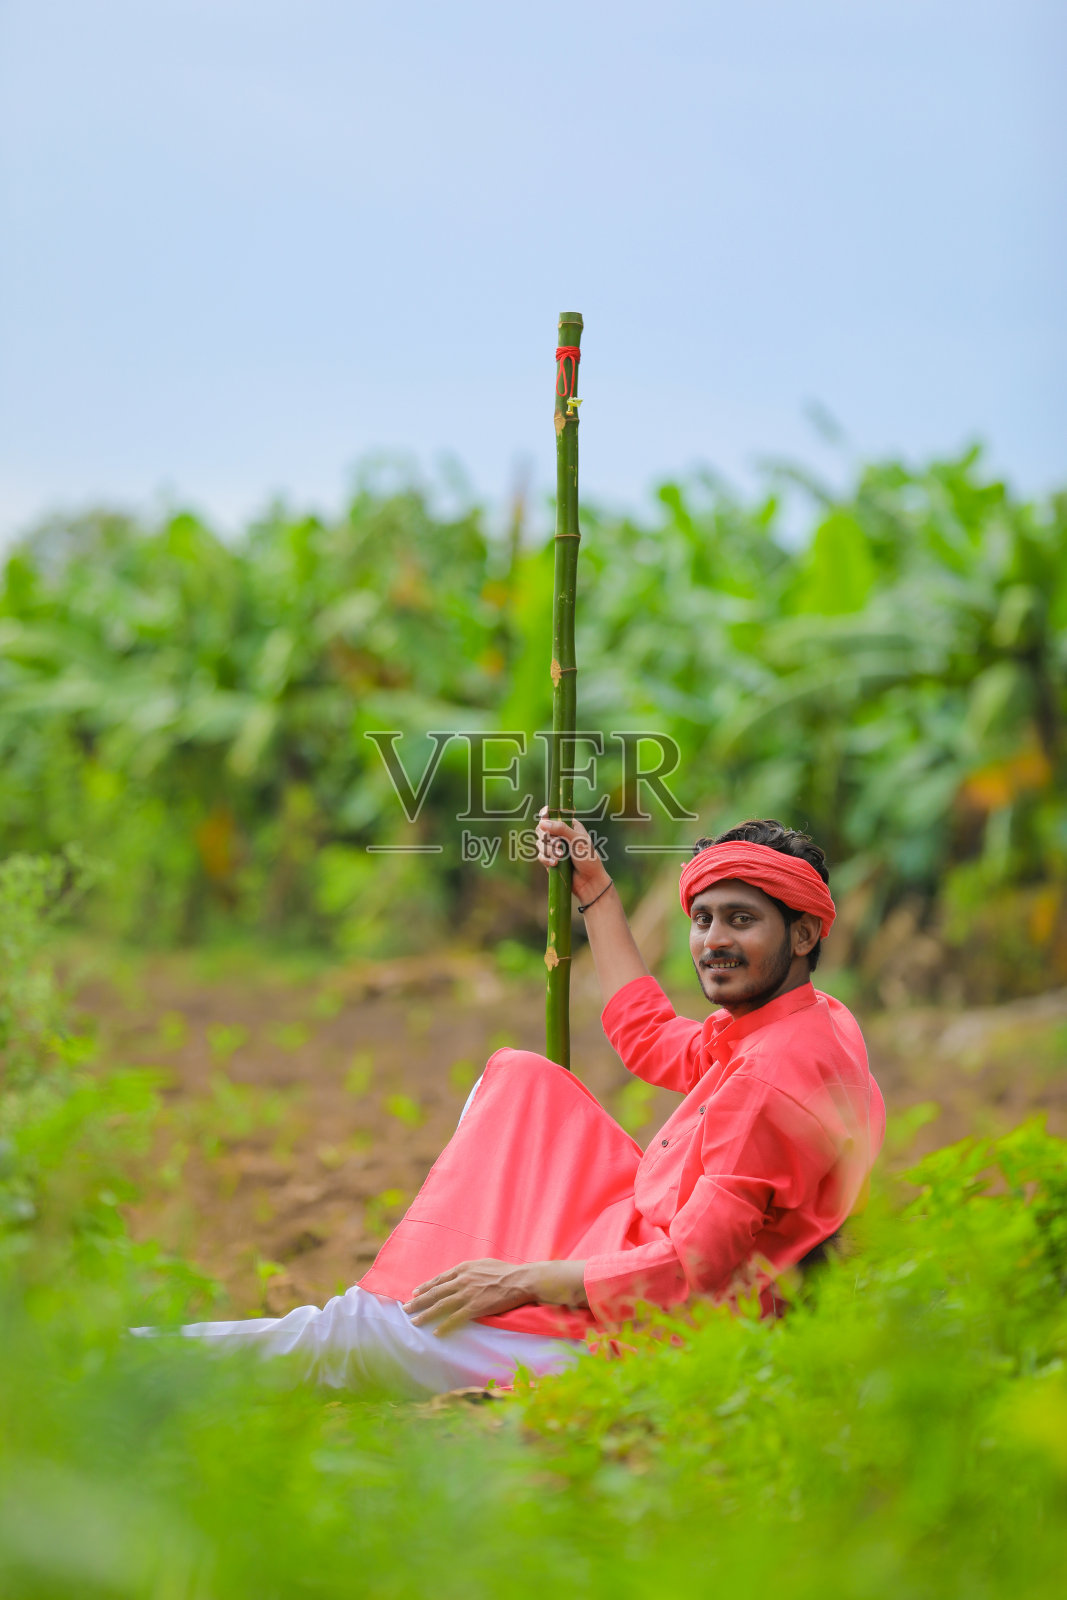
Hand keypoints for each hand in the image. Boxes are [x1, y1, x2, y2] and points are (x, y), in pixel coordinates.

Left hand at [403, 1260, 532, 1335]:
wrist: (521, 1279)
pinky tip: (436, 1332)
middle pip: (435, 1292)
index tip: (415, 1292)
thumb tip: (464, 1274)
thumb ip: (471, 1270)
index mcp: (464, 1268)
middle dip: (418, 1301)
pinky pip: (455, 1319)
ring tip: (414, 1321)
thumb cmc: (506, 1271)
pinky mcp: (475, 1307)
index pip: (439, 1279)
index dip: (426, 1286)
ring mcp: (467, 1294)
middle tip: (405, 1308)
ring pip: (440, 1306)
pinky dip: (444, 1326)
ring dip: (425, 1314)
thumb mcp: (484, 1264)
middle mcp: (462, 1280)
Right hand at [536, 806, 610, 904]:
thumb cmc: (588, 858)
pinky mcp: (550, 859)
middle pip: (542, 829)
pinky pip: (540, 855)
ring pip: (539, 842)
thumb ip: (561, 829)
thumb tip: (542, 823)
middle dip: (548, 837)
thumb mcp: (578, 840)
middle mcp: (560, 835)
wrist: (589, 881)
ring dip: (549, 850)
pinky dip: (547, 859)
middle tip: (559, 844)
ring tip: (561, 857)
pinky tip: (556, 864)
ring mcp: (554, 848)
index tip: (544, 814)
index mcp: (569, 826)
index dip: (546, 813)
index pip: (553, 815)